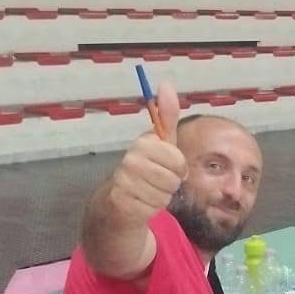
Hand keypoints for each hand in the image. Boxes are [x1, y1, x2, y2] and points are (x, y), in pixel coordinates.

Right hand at [105, 82, 186, 225]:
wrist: (117, 205)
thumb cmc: (145, 172)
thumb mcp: (160, 145)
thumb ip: (166, 118)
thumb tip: (165, 84)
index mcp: (142, 143)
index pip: (177, 157)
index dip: (177, 166)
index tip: (166, 165)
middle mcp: (130, 158)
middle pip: (174, 177)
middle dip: (171, 183)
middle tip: (156, 182)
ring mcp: (124, 181)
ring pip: (165, 194)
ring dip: (161, 197)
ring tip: (148, 192)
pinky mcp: (122, 202)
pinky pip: (154, 208)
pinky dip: (151, 209)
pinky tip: (141, 204)